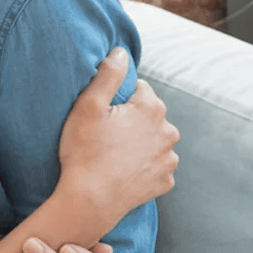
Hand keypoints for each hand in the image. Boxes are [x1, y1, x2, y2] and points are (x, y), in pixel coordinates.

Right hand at [58, 47, 179, 227]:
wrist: (90, 201)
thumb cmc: (85, 151)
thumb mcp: (88, 105)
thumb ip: (108, 74)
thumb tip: (122, 51)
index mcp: (152, 108)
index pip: (139, 89)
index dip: (118, 99)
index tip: (102, 113)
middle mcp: (168, 132)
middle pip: (149, 114)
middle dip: (131, 119)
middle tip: (104, 133)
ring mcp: (168, 159)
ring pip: (153, 140)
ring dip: (139, 142)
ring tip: (112, 153)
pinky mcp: (164, 181)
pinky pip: (155, 164)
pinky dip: (142, 164)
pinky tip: (122, 169)